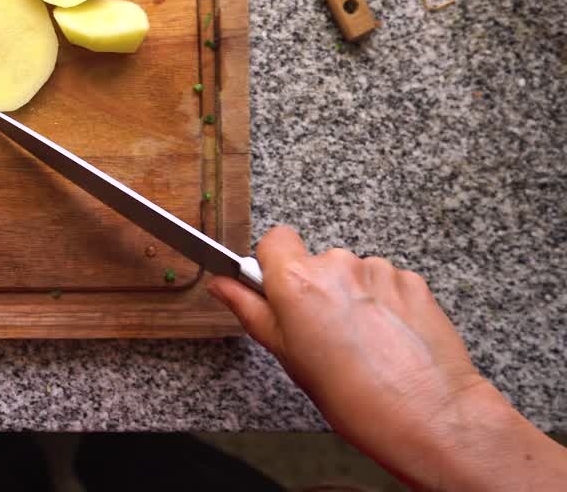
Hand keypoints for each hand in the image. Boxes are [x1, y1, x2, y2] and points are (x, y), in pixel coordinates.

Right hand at [209, 227, 564, 490]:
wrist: (427, 412)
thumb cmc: (353, 395)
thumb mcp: (286, 355)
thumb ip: (252, 311)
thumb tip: (224, 286)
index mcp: (297, 282)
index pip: (275, 239)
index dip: (274, 263)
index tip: (278, 289)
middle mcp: (337, 266)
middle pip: (316, 261)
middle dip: (317, 288)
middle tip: (323, 332)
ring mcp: (379, 270)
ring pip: (353, 273)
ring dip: (353, 296)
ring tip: (363, 341)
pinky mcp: (412, 281)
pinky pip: (386, 282)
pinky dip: (384, 303)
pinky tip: (388, 338)